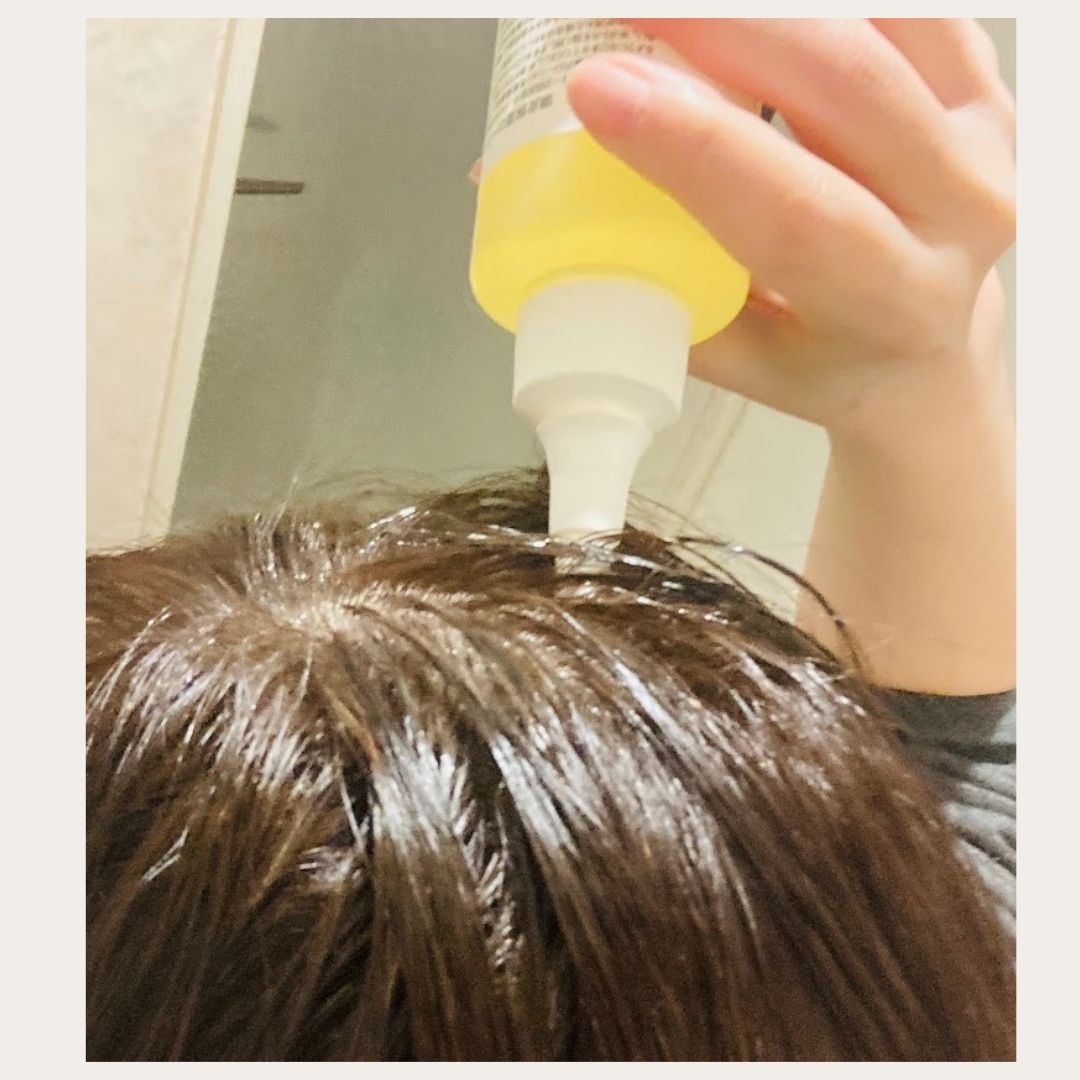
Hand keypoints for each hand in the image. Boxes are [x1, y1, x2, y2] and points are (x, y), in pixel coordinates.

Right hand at [564, 19, 1014, 449]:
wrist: (921, 350)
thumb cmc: (815, 361)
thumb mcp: (731, 352)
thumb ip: (641, 277)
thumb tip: (512, 188)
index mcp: (887, 304)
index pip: (794, 215)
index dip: (692, 143)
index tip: (594, 86)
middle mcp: (959, 216)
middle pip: (842, 84)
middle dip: (716, 24)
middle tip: (618, 5)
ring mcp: (988, 139)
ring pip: (877, 24)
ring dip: (759, 0)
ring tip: (668, 0)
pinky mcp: (987, 86)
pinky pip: (910, 4)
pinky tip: (749, 5)